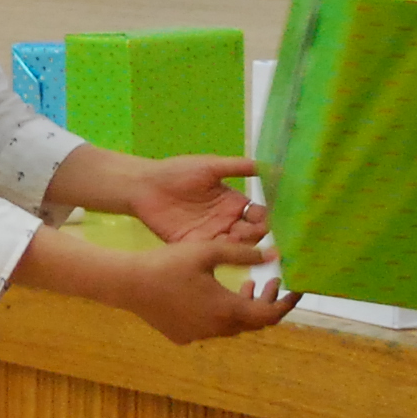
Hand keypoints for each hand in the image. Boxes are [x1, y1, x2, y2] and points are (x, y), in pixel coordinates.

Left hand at [118, 152, 265, 247]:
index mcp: (233, 203)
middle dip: (257, 234)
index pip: (259, 215)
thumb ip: (239, 167)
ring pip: (235, 246)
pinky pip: (212, 252)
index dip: (267, 218)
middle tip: (255, 231)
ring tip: (239, 238)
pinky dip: (221, 251)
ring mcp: (211, 235)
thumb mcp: (211, 166)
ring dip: (241, 245)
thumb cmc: (178, 172)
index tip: (271, 219)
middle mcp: (226, 221)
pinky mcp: (194, 245)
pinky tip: (223, 246)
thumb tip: (271, 166)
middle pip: (251, 234)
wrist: (145, 185)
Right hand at [118, 233, 292, 344]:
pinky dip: (223, 312)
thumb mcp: (207, 252)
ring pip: (233, 325)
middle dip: (266, 301)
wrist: (127, 284)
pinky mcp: (183, 336)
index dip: (286, 303)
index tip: (296, 289)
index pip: (269, 314)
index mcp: (226, 310)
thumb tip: (274, 254)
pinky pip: (212, 327)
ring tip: (248, 283)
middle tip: (270, 280)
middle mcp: (216, 329)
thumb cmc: (168, 264)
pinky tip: (213, 293)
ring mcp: (198, 335)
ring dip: (244, 306)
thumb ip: (242, 253)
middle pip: (253, 322)